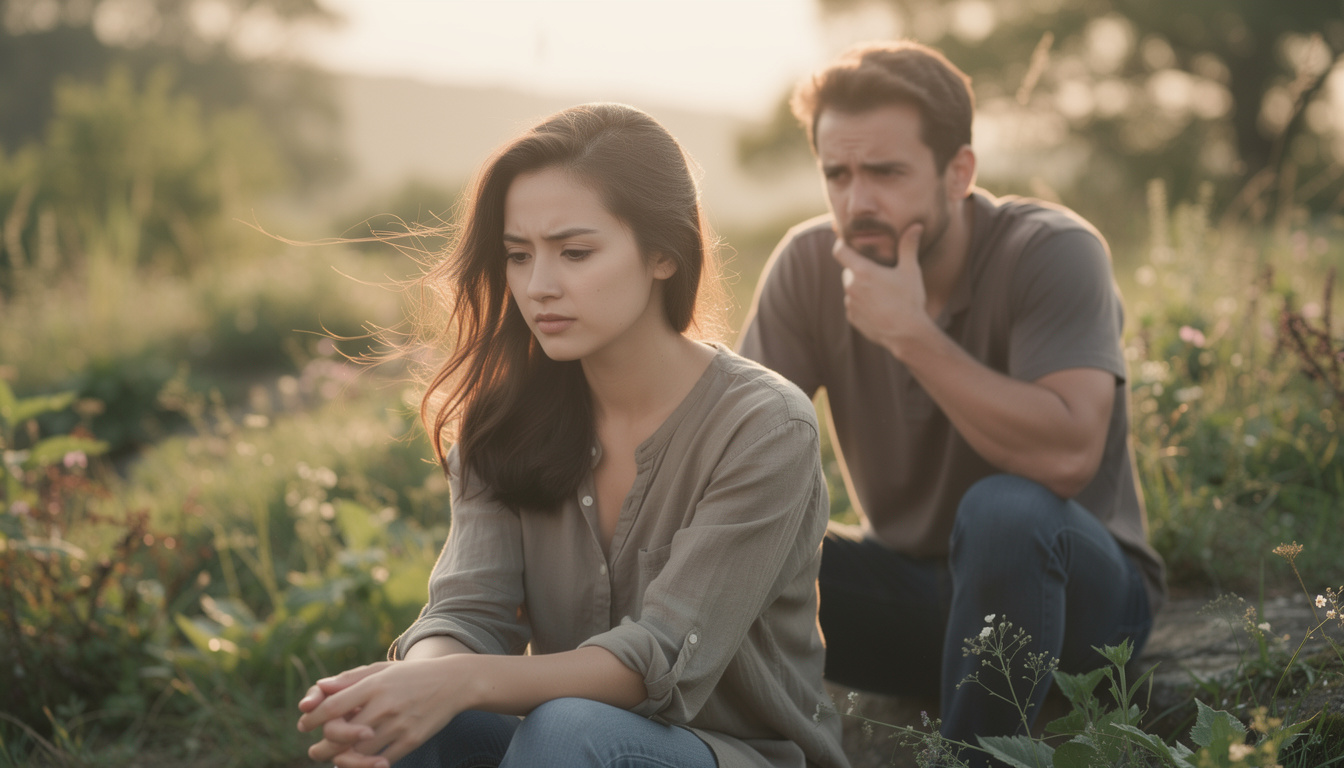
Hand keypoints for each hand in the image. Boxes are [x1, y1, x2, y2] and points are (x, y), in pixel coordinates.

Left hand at [297, 658, 471, 767]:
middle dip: (322, 747)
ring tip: (335, 757)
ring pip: (359, 752)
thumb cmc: (411, 675)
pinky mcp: (412, 739)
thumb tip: (320, 687)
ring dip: (342, 758)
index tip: (304, 724)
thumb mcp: (382, 670)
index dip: (312, 718)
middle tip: (315, 750)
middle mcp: (385, 705)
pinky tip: (362, 760)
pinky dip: (368, 764)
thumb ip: (350, 678)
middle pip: (341, 735)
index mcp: (374, 685)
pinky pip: (382, 760)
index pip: (333, 706)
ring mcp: (400, 724)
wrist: (454, 682)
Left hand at [833, 223, 932, 357]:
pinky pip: (854, 306)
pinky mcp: (853, 319)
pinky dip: (863, 304)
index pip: (839, 251)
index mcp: (862, 271)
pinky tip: (880, 308)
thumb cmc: (909, 300)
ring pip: (852, 289)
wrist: (907, 334)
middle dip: (860, 270)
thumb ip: (908, 246)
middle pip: (849, 271)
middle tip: (879, 274)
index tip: (847, 243)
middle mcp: (851, 287)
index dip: (841, 244)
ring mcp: (850, 304)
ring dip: (862, 288)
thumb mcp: (911, 270)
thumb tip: (916, 226)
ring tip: (883, 294)